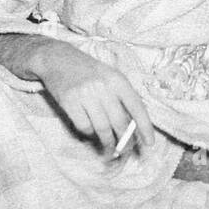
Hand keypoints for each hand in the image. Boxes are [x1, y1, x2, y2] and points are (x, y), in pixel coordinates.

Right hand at [32, 43, 153, 154]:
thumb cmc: (89, 71)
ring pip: (102, 128)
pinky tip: (91, 132)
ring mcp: (85, 94)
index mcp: (117, 80)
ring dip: (108, 142)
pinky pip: (84, 126)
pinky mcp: (69, 102)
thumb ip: (122, 97)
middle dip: (124, 141)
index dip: (145, 127)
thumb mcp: (110, 77)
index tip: (150, 143)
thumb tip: (134, 127)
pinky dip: (89, 133)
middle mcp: (103, 87)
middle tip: (125, 150)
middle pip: (119, 122)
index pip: (137, 107)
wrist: (58, 59)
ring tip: (110, 148)